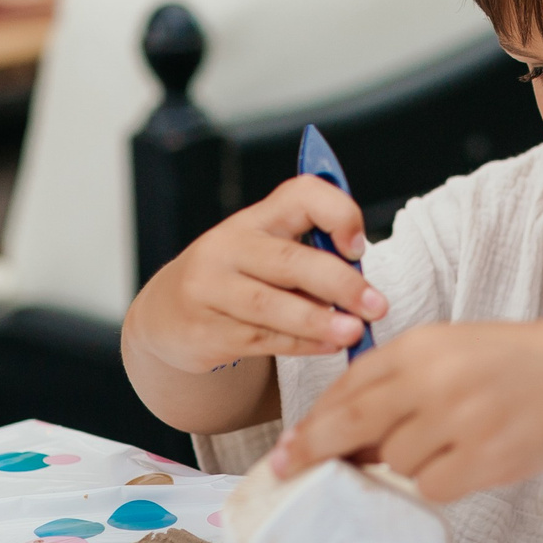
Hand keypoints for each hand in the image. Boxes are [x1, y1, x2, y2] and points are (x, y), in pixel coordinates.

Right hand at [127, 176, 386, 372]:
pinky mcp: (205, 329)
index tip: (358, 247)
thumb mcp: (264, 252)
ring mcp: (210, 289)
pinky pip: (261, 339)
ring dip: (318, 321)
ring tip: (355, 332)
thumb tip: (361, 283)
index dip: (337, 214)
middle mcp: (228, 247)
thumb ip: (309, 257)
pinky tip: (329, 346)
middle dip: (339, 283)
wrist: (167, 315)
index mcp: (255, 219)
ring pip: (271, 305)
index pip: (300, 196)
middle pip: (289, 260)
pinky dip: (300, 344)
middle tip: (375, 305)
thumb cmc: (236, 278)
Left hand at [270, 312, 542, 501]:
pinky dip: (438, 481)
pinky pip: (430, 486)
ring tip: (447, 445)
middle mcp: (435, 378)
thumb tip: (344, 436)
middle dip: (314, 451)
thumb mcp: (451, 351)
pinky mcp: (486, 457)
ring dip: (404, 463)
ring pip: (393, 461)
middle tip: (286, 471)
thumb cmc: (515, 362)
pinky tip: (467, 461)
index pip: (348, 386)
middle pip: (351, 423)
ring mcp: (460, 419)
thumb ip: (399, 384)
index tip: (288, 447)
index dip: (314, 421)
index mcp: (422, 346)